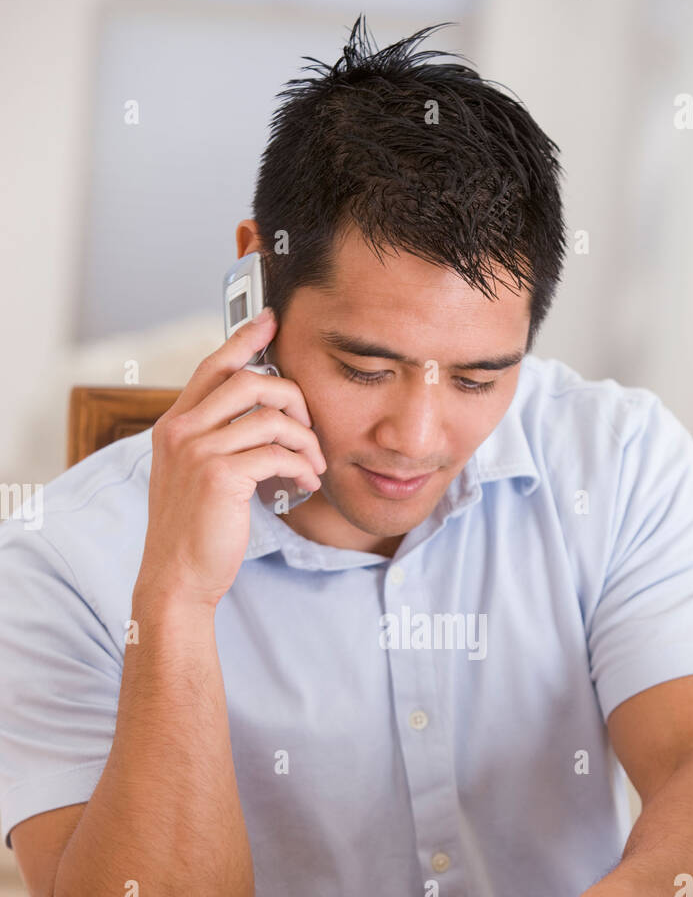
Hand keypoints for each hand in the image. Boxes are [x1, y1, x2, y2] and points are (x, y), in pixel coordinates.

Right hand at [138, 308, 325, 609]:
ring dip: (305, 440)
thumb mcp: (195, 474)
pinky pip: (278, 453)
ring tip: (314, 464)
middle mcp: (182, 430)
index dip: (244, 338)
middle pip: (250, 380)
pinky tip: (306, 483)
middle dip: (293, 398)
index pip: (213, 365)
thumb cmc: (194, 530)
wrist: (177, 576)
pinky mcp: (220, 476)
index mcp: (175, 424)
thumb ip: (215, 439)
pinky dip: (302, 467)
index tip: (271, 320)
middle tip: (308, 427)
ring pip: (271, 417)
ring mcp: (199, 451)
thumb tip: (261, 414)